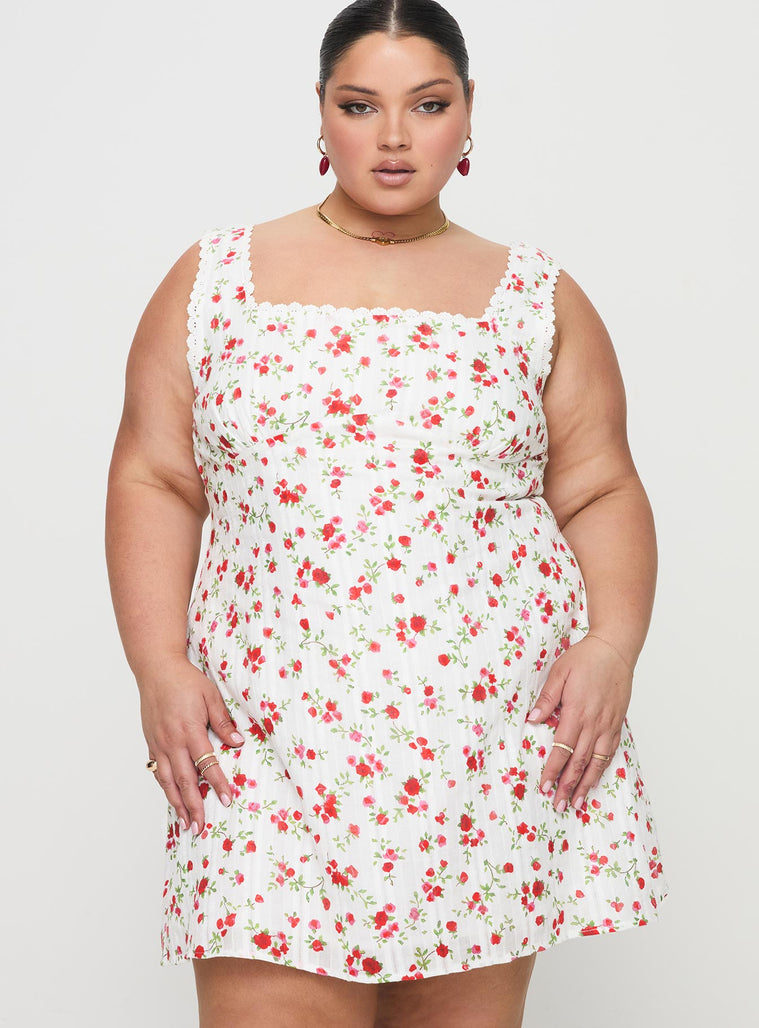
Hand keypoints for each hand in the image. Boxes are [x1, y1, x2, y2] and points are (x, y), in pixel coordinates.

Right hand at [140, 657, 244, 832]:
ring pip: (168, 782)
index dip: (218, 784)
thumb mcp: (210, 695)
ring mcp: (159, 744)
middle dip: (194, 806)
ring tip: (186, 824)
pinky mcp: (151, 742)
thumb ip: (222, 721)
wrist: (156, 669)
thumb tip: (238, 742)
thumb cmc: (185, 680)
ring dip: (177, 804)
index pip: (207, 764)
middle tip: (201, 828)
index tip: (226, 800)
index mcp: (190, 730)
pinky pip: (158, 771)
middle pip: (185, 781)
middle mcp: (172, 742)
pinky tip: (172, 799)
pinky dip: (165, 789)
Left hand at [526, 634, 632, 811]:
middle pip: (579, 762)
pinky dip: (601, 769)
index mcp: (577, 711)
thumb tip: (532, 720)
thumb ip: (547, 698)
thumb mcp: (559, 672)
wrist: (615, 649)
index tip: (544, 786)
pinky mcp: (617, 723)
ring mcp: (608, 725)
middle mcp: (595, 723)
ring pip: (596, 762)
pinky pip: (609, 752)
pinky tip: (594, 779)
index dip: (553, 770)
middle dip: (567, 785)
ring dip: (586, 784)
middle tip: (558, 805)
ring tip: (576, 802)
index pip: (562, 749)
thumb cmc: (585, 658)